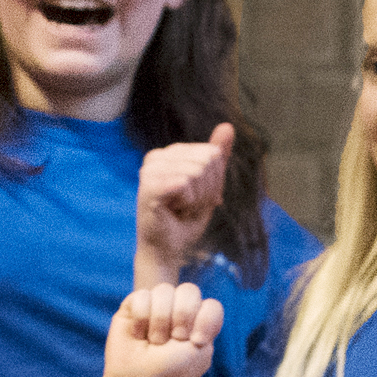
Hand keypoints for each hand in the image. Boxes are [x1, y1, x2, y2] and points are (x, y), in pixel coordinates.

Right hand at [101, 284, 224, 376]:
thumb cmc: (171, 372)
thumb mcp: (201, 351)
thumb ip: (210, 319)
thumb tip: (194, 300)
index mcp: (200, 320)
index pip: (211, 305)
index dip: (204, 321)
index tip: (196, 343)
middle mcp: (179, 308)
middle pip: (189, 290)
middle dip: (182, 317)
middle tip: (173, 341)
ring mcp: (156, 304)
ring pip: (164, 290)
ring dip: (159, 322)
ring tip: (153, 341)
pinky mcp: (133, 305)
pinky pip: (141, 296)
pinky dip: (140, 319)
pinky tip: (138, 335)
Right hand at [137, 127, 235, 284]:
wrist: (167, 251)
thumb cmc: (185, 220)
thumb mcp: (209, 185)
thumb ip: (218, 156)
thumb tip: (228, 126)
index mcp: (168, 153)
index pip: (212, 154)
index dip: (213, 181)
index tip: (196, 198)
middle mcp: (156, 157)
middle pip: (206, 161)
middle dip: (206, 190)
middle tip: (188, 206)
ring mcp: (149, 170)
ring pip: (197, 172)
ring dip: (197, 199)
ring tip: (181, 209)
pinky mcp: (148, 186)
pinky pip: (185, 183)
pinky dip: (188, 203)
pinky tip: (174, 211)